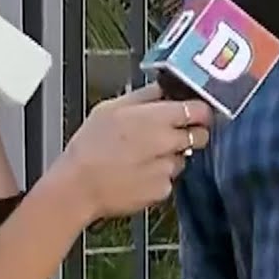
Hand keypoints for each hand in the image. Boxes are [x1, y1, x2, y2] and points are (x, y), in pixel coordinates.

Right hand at [52, 83, 212, 221]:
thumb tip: (163, 87)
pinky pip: (169, 179)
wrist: (79, 187)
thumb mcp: (110, 108)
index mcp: (157, 118)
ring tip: (142, 157)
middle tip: (170, 134)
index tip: (196, 112)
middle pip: (200, 135)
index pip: (200, 110)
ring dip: (170, 156)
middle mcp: (168, 143)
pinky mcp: (163, 191)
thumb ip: (143, 96)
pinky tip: (138, 174)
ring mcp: (167, 169)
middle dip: (191, 133)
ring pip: (182, 158)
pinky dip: (158, 176)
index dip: (200, 110)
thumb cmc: (90, 146)